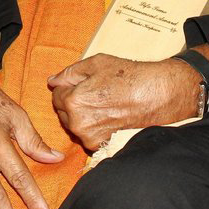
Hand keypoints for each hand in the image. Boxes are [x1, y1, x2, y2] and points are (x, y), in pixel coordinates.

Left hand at [46, 54, 197, 150]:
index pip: (56, 95)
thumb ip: (70, 72)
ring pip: (75, 124)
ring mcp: (90, 137)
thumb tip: (52, 81)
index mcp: (74, 101)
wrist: (157, 95)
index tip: (84, 84)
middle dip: (73, 102)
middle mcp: (78, 123)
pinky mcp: (100, 145)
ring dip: (82, 115)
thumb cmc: (129, 77)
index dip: (68, 87)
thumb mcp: (96, 63)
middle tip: (96, 92)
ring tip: (105, 104)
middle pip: (63, 111)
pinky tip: (109, 115)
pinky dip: (93, 126)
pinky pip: (88, 134)